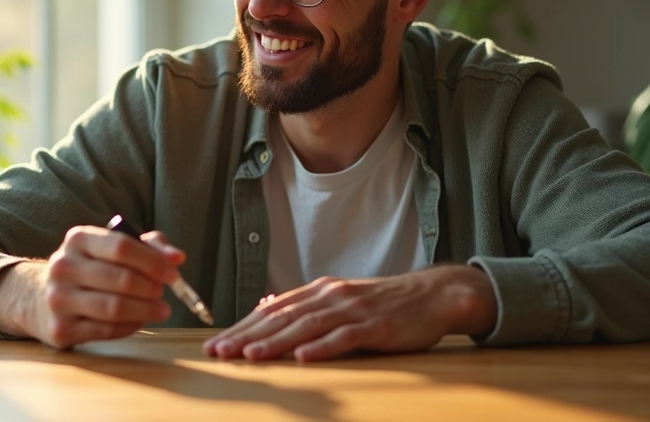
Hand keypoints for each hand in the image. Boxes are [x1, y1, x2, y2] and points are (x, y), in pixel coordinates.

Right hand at [0, 225, 184, 348]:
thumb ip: (149, 247)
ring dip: (146, 310)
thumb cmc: (89, 269)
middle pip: (121, 279)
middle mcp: (63, 267)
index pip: (122, 246)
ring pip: (115, 308)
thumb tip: (177, 257)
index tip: (173, 273)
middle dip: (152, 288)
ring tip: (161, 309)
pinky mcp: (60, 329)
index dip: (153, 261)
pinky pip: (106, 330)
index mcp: (77, 239)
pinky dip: (130, 326)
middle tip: (164, 293)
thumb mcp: (111, 248)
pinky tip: (139, 320)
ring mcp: (58, 300)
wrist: (39, 298)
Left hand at [203, 265, 497, 361]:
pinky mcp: (375, 325)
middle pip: (281, 317)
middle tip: (219, 352)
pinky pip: (344, 337)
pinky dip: (322, 347)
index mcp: (319, 291)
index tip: (216, 343)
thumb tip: (265, 304)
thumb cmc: (384, 303)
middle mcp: (330, 296)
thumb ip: (305, 305)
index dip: (242, 327)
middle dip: (246, 336)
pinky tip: (302, 358)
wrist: (433, 295)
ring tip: (249, 355)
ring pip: (305, 326)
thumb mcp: (340, 299)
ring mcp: (352, 309)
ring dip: (274, 342)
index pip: (271, 310)